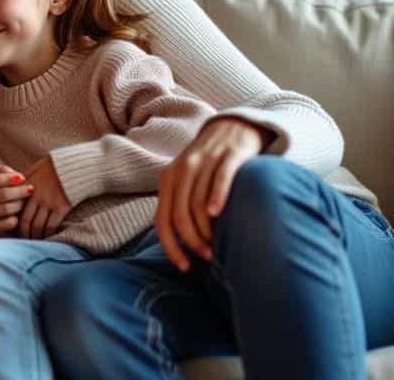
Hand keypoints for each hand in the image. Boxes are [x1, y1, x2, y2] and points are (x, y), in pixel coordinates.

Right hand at [0, 166, 33, 234]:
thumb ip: (5, 173)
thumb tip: (20, 178)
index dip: (12, 178)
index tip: (23, 178)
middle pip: (4, 194)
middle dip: (20, 191)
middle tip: (30, 190)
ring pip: (7, 209)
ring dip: (20, 205)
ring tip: (24, 202)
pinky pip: (8, 223)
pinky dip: (16, 219)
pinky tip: (17, 215)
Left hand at [17, 156, 71, 238]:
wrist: (75, 165)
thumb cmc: (54, 166)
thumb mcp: (34, 170)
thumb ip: (24, 182)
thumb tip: (15, 189)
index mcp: (27, 187)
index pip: (16, 208)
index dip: (14, 220)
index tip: (14, 227)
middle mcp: (36, 196)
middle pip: (26, 221)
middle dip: (24, 233)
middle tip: (23, 239)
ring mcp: (48, 202)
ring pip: (38, 226)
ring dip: (35, 236)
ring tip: (35, 240)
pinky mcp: (61, 207)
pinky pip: (51, 225)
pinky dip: (48, 233)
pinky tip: (47, 237)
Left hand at [156, 117, 268, 270]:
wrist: (231, 128)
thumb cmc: (208, 165)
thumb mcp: (186, 181)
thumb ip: (180, 205)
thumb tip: (179, 245)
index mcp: (168, 179)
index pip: (162, 220)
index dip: (170, 245)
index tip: (183, 265)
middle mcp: (182, 170)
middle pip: (180, 215)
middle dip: (191, 241)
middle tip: (207, 256)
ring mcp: (205, 161)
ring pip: (199, 203)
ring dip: (207, 230)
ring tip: (217, 246)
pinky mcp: (229, 155)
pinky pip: (220, 179)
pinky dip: (217, 197)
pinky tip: (218, 213)